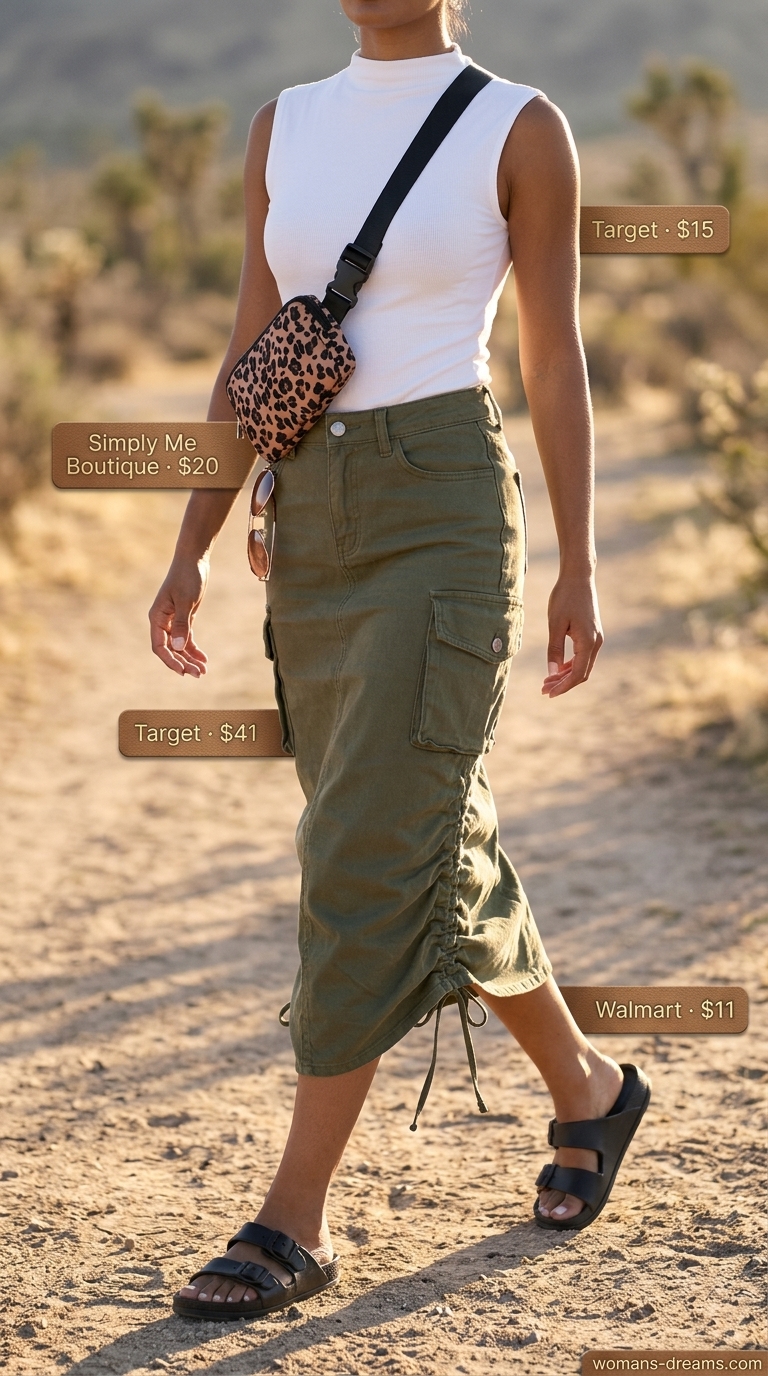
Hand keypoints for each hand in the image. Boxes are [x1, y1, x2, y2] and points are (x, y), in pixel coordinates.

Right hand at [148, 555, 209, 676]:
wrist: (194, 559)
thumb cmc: (187, 577)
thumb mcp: (186, 601)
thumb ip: (181, 625)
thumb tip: (177, 648)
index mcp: (157, 617)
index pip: (159, 646)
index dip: (170, 660)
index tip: (183, 671)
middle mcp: (162, 621)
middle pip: (170, 649)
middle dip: (183, 663)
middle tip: (198, 674)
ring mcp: (173, 621)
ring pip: (179, 646)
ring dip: (189, 659)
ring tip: (203, 671)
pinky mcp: (184, 618)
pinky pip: (187, 638)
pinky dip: (194, 649)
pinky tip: (204, 659)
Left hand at [542, 571, 602, 696]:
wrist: (578, 577)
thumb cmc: (565, 597)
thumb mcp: (555, 625)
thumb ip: (554, 650)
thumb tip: (551, 673)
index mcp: (588, 642)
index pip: (577, 674)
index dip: (563, 686)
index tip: (547, 693)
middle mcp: (596, 642)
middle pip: (581, 673)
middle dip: (563, 683)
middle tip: (543, 689)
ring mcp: (596, 638)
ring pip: (582, 665)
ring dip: (566, 675)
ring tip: (547, 681)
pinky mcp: (592, 634)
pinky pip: (583, 656)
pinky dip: (570, 664)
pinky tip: (557, 668)